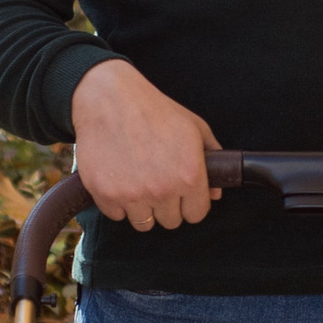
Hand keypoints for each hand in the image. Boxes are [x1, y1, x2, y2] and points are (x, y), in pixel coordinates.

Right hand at [72, 59, 219, 231]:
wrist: (109, 99)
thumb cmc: (154, 110)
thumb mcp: (194, 128)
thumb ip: (212, 160)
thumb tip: (216, 193)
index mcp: (189, 175)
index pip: (196, 215)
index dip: (190, 204)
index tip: (182, 193)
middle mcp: (163, 190)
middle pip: (170, 221)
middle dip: (166, 205)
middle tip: (157, 181)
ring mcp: (132, 194)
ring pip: (143, 223)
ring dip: (142, 208)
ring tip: (137, 181)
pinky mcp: (105, 194)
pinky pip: (116, 215)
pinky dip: (116, 202)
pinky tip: (118, 178)